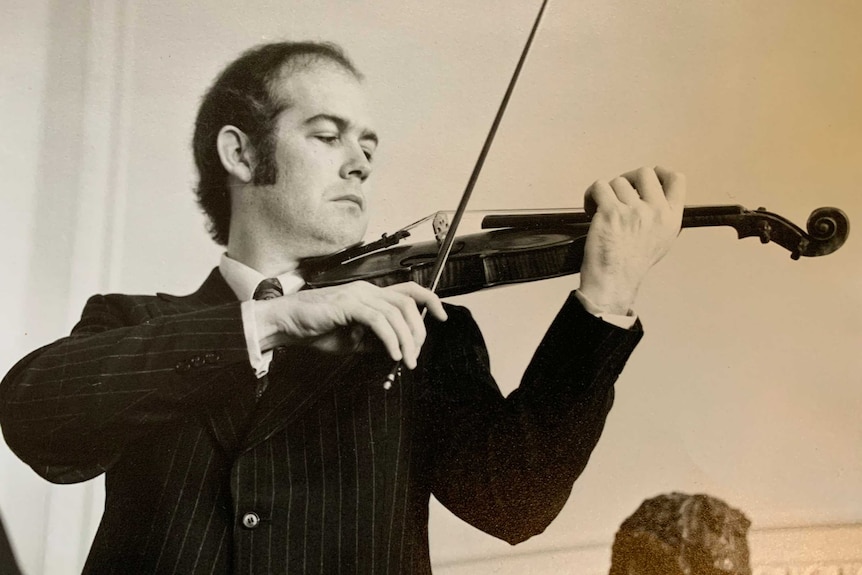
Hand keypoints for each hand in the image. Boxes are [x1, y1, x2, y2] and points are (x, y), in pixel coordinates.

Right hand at [255, 281, 446, 368]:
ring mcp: (357, 296)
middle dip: (418, 329)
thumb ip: (374, 340)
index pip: (408, 290)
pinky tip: (393, 355)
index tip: (442, 317)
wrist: (284, 323)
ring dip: (406, 340)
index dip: (429, 300)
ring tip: (407, 361)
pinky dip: (390, 339)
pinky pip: (378, 321)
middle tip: (417, 354)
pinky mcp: (347, 305)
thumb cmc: (315, 330)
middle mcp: (366, 290)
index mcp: (369, 294)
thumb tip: (397, 349)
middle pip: (407, 302)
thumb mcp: (352, 340)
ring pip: (395, 313)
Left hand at [579, 166, 684, 313]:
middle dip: (628, 179)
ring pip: (618, 182)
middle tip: (618, 193)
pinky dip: (591, 195)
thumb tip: (653, 193)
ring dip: (607, 193)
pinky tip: (591, 209)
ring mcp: (633, 211)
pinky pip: (599, 186)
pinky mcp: (611, 212)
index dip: (660, 172)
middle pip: (644, 173)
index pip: (677, 180)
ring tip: (603, 210)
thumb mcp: (662, 240)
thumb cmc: (632, 265)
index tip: (647, 176)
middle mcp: (655, 213)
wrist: (614, 281)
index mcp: (671, 218)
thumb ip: (662, 216)